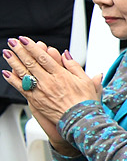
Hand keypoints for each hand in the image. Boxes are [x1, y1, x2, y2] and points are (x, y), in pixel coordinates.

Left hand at [3, 38, 100, 152]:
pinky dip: (12, 80)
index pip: (43, 57)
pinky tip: (7, 73)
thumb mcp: (85, 80)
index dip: (32, 47)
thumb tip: (65, 54)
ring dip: (13, 61)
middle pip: (30, 62)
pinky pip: (21, 88)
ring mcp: (40, 91)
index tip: (24, 40)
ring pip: (23, 73)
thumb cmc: (85, 102)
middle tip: (12, 42)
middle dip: (20, 51)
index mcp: (61, 75)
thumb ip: (73, 65)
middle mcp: (48, 81)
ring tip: (7, 53)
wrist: (80, 120)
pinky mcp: (35, 100)